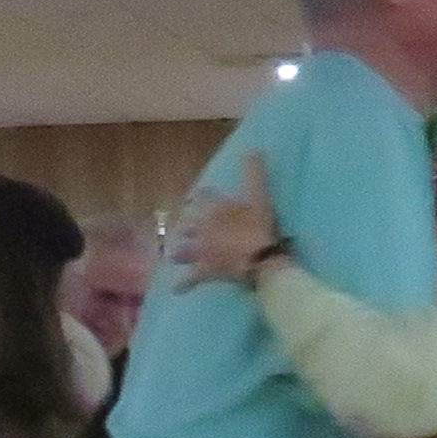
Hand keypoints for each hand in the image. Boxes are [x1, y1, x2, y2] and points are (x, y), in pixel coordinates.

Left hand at [170, 155, 281, 284]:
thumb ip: (254, 172)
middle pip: (188, 224)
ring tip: (175, 254)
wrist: (260, 257)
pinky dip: (182, 285)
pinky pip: (189, 279)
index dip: (202, 196)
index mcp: (214, 208)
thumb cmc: (259, 225)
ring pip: (183, 250)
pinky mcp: (204, 270)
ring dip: (180, 251)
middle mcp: (202, 228)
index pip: (203, 196)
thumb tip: (252, 148)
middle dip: (187, 226)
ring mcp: (201, 250)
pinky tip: (177, 289)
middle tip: (187, 228)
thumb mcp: (260, 195)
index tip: (201, 196)